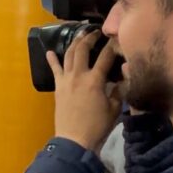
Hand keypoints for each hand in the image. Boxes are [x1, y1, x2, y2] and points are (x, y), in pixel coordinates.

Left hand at [47, 30, 121, 150]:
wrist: (74, 140)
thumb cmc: (97, 126)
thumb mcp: (114, 109)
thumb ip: (118, 91)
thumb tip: (122, 78)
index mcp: (95, 80)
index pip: (106, 57)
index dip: (112, 46)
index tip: (116, 38)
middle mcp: (79, 75)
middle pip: (83, 49)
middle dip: (90, 38)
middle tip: (95, 32)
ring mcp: (66, 80)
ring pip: (69, 55)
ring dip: (74, 43)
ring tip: (79, 34)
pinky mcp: (58, 87)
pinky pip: (54, 70)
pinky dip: (52, 59)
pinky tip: (50, 51)